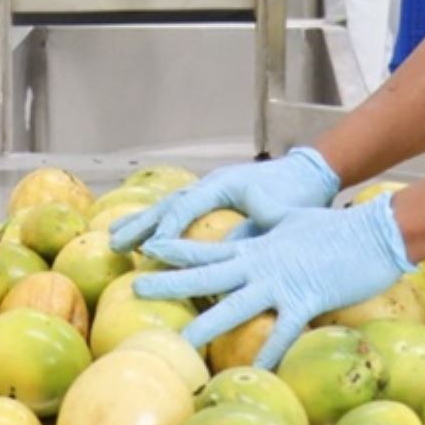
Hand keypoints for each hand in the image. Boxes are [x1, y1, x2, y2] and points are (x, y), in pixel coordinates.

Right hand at [108, 147, 339, 252]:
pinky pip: (177, 212)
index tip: (151, 249)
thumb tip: (230, 253)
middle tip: (114, 243)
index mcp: (226, 183)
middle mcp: (212, 184)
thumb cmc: (298, 192)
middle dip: (141, 225)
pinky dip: (156, 223)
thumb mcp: (281, 213)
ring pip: (167, 207)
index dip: (170, 227)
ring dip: (141, 224)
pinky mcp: (211, 199)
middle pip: (169, 204)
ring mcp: (209, 189)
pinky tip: (140, 237)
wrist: (310, 171)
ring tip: (114, 239)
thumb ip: (255, 228)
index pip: (190, 205)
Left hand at [133, 198, 414, 368]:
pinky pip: (283, 333)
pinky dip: (269, 355)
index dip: (177, 248)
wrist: (374, 232)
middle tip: (137, 287)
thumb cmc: (337, 229)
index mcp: (257, 247)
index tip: (148, 248)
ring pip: (234, 306)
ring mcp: (281, 283)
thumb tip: (250, 240)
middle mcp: (261, 264)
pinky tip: (255, 376)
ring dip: (205, 326)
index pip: (208, 247)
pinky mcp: (306, 300)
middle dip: (171, 281)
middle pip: (207, 274)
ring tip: (179, 344)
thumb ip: (267, 234)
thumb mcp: (291, 225)